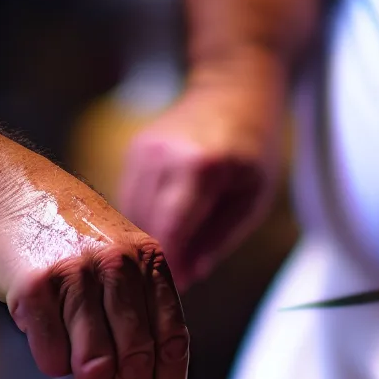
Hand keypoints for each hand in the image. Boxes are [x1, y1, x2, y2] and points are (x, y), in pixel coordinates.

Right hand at [0, 152, 188, 378]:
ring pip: (97, 360)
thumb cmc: (72, 238)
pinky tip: (55, 362)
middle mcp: (119, 268)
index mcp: (150, 266)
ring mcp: (77, 275)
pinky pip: (51, 349)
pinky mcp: (36, 285)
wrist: (12, 190)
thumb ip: (137, 317)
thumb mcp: (120, 262)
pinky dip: (55, 365)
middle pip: (138, 359)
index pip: (172, 343)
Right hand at [118, 67, 286, 288]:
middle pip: (144, 228)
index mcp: (200, 168)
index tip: (173, 293)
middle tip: (164, 288)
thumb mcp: (252, 198)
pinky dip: (138, 224)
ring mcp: (142, 152)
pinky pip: (126, 202)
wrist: (233, 84)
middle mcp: (163, 156)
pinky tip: (153, 237)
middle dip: (154, 260)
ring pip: (129, 217)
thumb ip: (219, 240)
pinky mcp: (132, 153)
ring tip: (158, 265)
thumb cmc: (252, 146)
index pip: (171, 232)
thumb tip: (189, 277)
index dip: (169, 268)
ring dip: (141, 245)